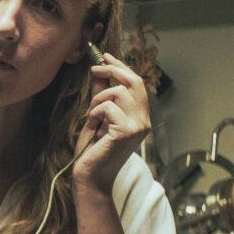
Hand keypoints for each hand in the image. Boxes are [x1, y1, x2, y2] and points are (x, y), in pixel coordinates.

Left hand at [71, 54, 150, 193]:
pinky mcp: (126, 132)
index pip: (137, 84)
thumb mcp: (97, 118)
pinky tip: (92, 125)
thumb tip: (99, 73)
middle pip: (135, 81)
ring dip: (99, 99)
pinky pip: (108, 107)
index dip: (122, 67)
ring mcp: (138, 127)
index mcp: (140, 117)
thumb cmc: (93, 152)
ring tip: (91, 114)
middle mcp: (144, 121)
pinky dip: (95, 112)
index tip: (105, 56)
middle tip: (95, 68)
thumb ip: (101, 97)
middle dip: (113, 70)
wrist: (90, 178)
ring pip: (119, 92)